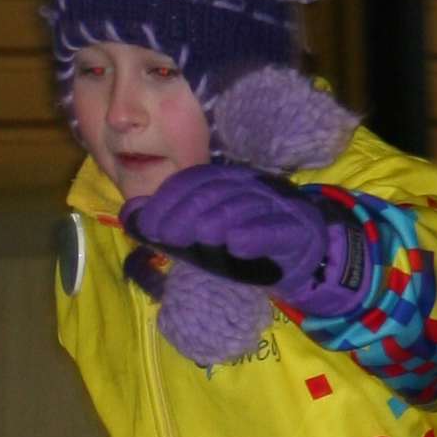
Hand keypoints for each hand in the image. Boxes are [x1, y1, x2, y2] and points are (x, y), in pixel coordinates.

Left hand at [127, 163, 367, 313]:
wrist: (305, 257)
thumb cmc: (249, 242)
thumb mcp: (207, 233)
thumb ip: (173, 222)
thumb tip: (131, 214)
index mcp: (229, 180)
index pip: (196, 179)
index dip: (170, 198)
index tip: (149, 224)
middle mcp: (252, 185)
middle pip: (216, 191)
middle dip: (187, 211)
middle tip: (166, 235)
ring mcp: (276, 206)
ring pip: (244, 206)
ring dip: (218, 220)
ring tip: (198, 237)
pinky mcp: (297, 231)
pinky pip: (274, 230)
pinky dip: (255, 235)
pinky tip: (236, 246)